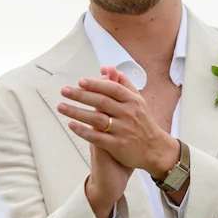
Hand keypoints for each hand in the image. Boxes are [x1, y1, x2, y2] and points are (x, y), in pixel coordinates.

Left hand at [60, 69, 178, 217]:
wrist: (155, 149)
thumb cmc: (143, 122)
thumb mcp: (137, 100)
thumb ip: (122, 83)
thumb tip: (107, 68)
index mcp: (133, 101)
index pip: (112, 89)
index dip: (95, 84)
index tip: (80, 82)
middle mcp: (128, 114)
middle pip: (101, 102)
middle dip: (80, 95)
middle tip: (64, 91)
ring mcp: (123, 130)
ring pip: (96, 119)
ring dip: (77, 112)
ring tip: (61, 106)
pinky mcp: (118, 146)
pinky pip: (97, 137)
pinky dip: (83, 131)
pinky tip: (71, 125)